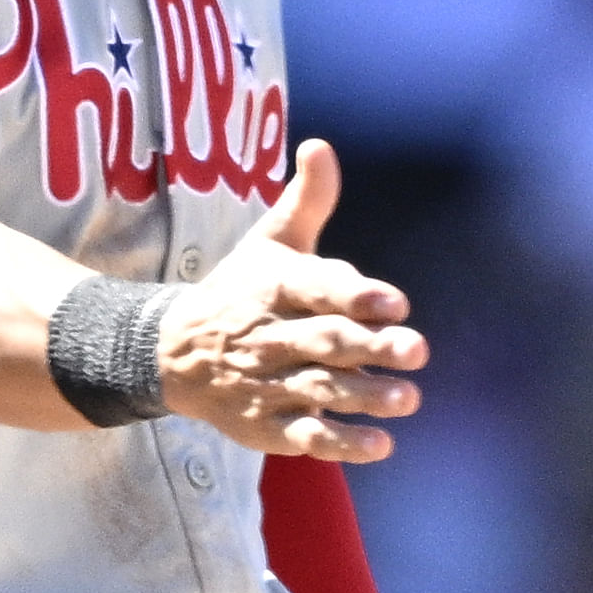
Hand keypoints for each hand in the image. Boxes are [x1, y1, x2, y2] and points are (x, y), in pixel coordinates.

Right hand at [154, 141, 430, 459]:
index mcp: (275, 287)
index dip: (356, 296)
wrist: (174, 352)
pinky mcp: (267, 425)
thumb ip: (307, 200)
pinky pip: (305, 437)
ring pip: (321, 390)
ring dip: (366, 397)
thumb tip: (321, 147)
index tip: (397, 304)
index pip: (316, 288)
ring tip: (408, 397)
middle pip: (325, 343)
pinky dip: (341, 444)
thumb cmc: (242, 289)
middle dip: (371, 348)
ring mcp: (268, 384)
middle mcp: (271, 336)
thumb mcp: (270, 241)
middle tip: (418, 350)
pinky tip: (380, 445)